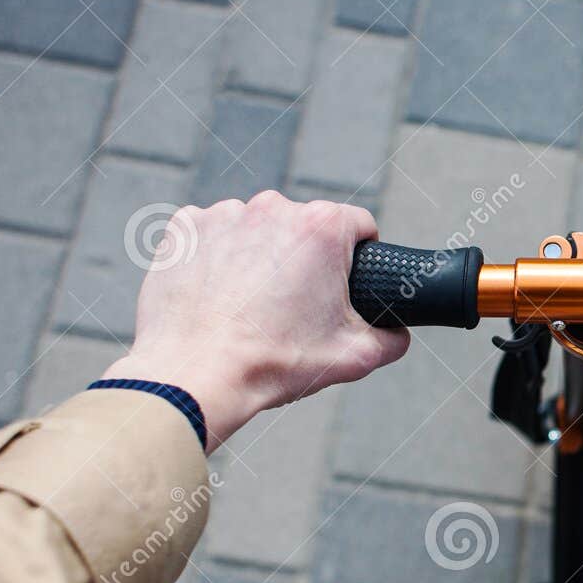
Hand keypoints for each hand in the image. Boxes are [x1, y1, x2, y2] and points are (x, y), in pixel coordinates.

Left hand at [102, 191, 409, 449]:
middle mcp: (273, 208)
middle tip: (294, 306)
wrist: (194, 375)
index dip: (359, 256)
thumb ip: (392, 338)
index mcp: (321, 227)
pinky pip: (213, 235)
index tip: (343, 284)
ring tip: (251, 305)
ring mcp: (224, 214)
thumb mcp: (354, 358)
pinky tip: (219, 295)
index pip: (359, 225)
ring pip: (258, 230)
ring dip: (261, 256)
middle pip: (305, 227)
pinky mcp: (185, 228)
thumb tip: (397, 333)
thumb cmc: (272, 363)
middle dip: (305, 259)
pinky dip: (218, 257)